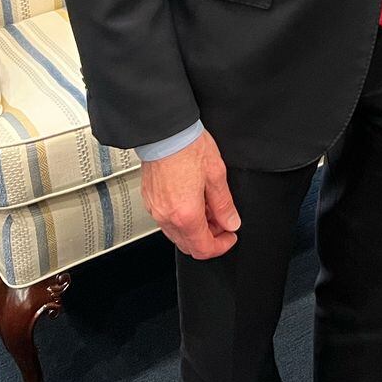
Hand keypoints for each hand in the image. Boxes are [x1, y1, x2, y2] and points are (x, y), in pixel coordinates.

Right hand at [141, 128, 240, 259]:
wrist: (165, 132)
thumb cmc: (188, 147)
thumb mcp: (216, 175)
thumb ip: (224, 204)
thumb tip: (231, 221)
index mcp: (186, 214)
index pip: (204, 248)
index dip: (222, 246)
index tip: (230, 235)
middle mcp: (167, 216)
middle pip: (189, 246)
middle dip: (209, 239)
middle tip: (222, 222)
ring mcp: (155, 209)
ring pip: (177, 235)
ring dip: (195, 230)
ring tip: (208, 208)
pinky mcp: (150, 200)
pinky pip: (167, 221)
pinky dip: (182, 219)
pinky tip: (192, 202)